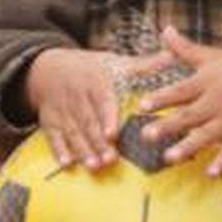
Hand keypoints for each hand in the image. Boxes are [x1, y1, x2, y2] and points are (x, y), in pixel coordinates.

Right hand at [25, 48, 152, 171]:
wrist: (49, 67)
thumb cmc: (90, 68)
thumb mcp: (115, 62)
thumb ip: (144, 65)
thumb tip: (172, 55)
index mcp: (96, 82)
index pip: (102, 101)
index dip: (107, 118)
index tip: (113, 134)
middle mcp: (78, 96)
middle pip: (88, 122)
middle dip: (98, 142)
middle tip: (110, 159)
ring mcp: (63, 110)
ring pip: (73, 131)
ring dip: (82, 150)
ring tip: (94, 166)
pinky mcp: (50, 121)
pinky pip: (53, 136)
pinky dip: (59, 150)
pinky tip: (67, 164)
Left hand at [136, 25, 221, 176]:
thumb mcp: (213, 56)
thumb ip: (186, 49)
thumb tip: (165, 29)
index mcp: (207, 82)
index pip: (181, 90)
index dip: (162, 98)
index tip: (143, 105)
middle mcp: (217, 102)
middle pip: (189, 115)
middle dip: (168, 126)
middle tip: (146, 135)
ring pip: (207, 135)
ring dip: (188, 147)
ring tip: (169, 158)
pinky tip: (210, 173)